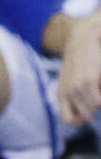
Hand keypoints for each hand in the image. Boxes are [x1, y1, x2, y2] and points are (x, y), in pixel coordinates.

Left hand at [54, 10, 100, 125]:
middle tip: (97, 98)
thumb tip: (85, 109)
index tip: (89, 112)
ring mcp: (77, 87)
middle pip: (83, 117)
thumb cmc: (80, 58)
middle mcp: (67, 93)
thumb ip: (71, 93)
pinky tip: (100, 84)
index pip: (68, 119)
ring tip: (98, 89)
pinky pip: (98, 102)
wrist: (82, 38)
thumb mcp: (70, 77)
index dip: (80, 120)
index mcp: (62, 93)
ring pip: (93, 110)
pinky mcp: (89, 81)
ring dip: (99, 104)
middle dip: (94, 113)